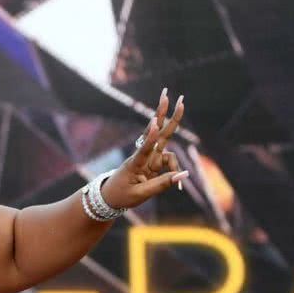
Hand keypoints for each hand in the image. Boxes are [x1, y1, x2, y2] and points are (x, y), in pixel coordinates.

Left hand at [100, 88, 188, 208]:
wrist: (109, 197)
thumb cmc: (122, 196)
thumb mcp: (141, 194)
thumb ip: (163, 184)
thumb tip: (184, 174)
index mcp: (134, 164)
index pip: (144, 149)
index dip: (150, 137)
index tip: (153, 122)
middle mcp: (142, 156)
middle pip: (156, 132)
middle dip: (163, 114)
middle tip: (170, 95)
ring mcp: (148, 158)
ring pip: (163, 139)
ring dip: (172, 122)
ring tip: (181, 103)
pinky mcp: (152, 162)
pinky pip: (168, 159)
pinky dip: (175, 168)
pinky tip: (181, 184)